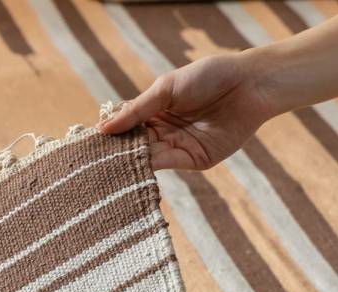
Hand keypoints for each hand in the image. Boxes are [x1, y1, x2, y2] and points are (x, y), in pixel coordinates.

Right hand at [98, 52, 274, 170]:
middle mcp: (163, 131)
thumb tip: (102, 128)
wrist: (250, 85)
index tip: (87, 144)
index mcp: (154, 111)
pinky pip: (166, 164)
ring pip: (146, 158)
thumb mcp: (166, 89)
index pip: (125, 126)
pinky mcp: (193, 160)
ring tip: (104, 169)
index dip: (109, 134)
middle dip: (114, 153)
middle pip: (133, 145)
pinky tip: (130, 168)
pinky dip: (147, 168)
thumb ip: (136, 111)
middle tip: (90, 163)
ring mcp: (178, 147)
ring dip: (127, 162)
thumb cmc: (209, 76)